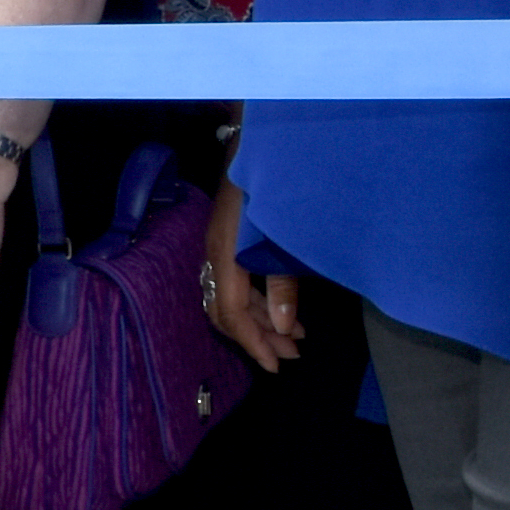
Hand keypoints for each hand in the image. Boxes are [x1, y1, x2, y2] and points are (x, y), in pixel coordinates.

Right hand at [199, 176, 303, 374]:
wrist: (257, 143)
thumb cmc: (271, 189)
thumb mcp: (281, 239)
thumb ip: (282, 285)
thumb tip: (284, 328)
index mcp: (224, 259)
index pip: (231, 315)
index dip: (254, 343)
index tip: (275, 366)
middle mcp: (215, 258)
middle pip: (227, 312)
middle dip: (258, 337)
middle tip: (291, 356)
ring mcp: (219, 249)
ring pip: (233, 299)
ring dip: (262, 321)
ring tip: (295, 337)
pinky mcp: (228, 242)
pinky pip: (237, 284)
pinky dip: (260, 301)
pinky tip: (284, 308)